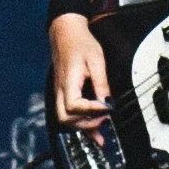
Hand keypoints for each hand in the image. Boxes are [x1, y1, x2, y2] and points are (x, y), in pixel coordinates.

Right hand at [48, 14, 110, 130]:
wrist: (66, 32)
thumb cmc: (80, 43)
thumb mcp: (96, 60)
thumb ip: (102, 83)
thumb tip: (108, 104)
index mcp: (68, 81)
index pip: (74, 106)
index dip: (92, 110)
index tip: (108, 107)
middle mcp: (61, 90)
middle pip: (66, 119)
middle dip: (86, 124)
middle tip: (104, 119)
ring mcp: (60, 93)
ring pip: (65, 120)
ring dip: (84, 128)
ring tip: (103, 129)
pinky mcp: (64, 94)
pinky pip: (69, 115)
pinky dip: (83, 127)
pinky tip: (96, 135)